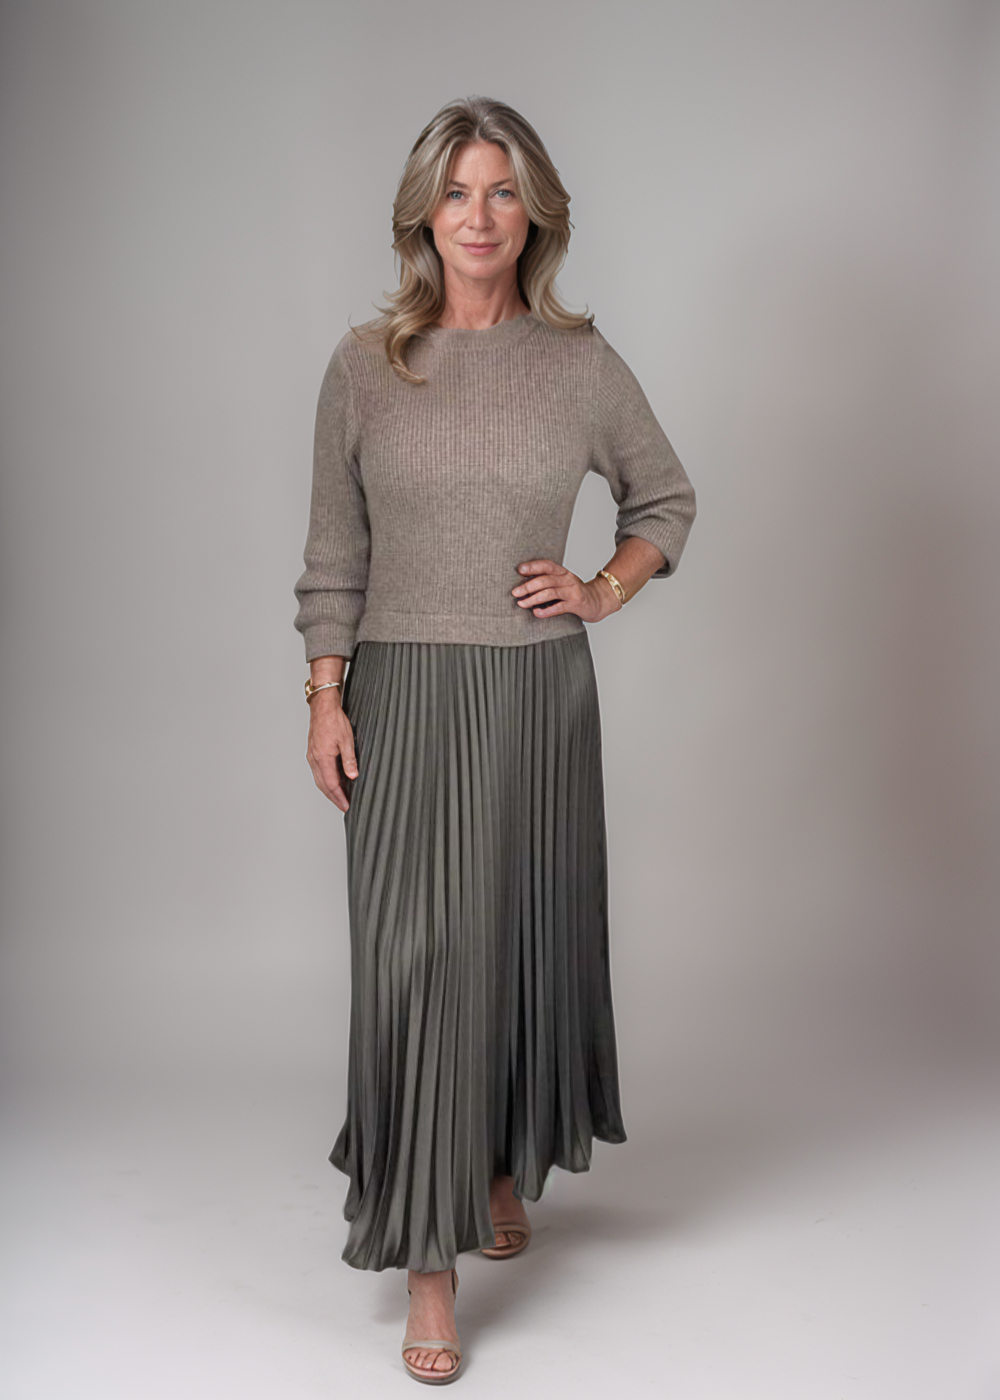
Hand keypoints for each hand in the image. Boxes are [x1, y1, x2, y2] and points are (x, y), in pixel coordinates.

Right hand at [306, 692, 357, 811]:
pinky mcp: (313, 753)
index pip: (331, 784)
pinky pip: (318, 772)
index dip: (339, 797)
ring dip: (329, 790)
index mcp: (322, 758)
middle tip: (343, 806)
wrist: (323, 707)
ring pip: (319, 779)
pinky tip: (334, 781)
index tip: (346, 806)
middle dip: (334, 798)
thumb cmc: (334, 720)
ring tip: (340, 797)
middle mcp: (314, 759)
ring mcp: (312, 756)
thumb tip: (352, 776)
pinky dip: (326, 780)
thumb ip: (349, 760)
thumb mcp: (347, 740)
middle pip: (323, 785)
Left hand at [511, 559, 621, 622]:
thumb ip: (547, 581)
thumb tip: (523, 585)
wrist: (597, 601)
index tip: (519, 570)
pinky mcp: (576, 604)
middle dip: (528, 586)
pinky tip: (536, 613)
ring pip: (550, 593)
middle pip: (545, 580)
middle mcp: (567, 579)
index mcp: (562, 572)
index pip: (547, 565)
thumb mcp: (562, 582)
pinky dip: (546, 611)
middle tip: (515, 592)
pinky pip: (558, 607)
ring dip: (533, 598)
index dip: (533, 566)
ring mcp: (572, 591)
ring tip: (521, 603)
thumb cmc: (574, 593)